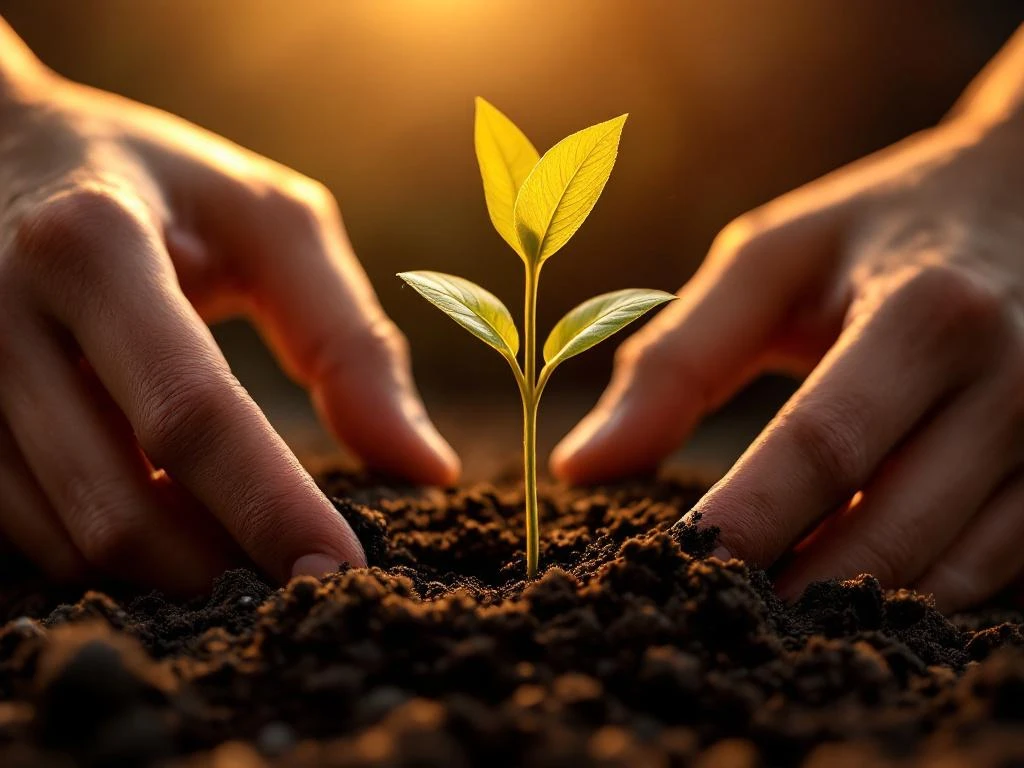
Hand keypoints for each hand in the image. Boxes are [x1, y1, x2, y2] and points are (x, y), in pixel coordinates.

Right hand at [0, 27, 457, 592]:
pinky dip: (108, 544)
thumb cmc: (160, 185)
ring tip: (233, 528)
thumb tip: (427, 468)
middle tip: (298, 570)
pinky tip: (160, 505)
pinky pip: (23, 533)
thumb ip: (348, 340)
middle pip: (117, 505)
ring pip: (65, 540)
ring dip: (167, 563)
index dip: (269, 506)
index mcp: (91, 246)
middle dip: (220, 564)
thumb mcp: (270, 225)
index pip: (190, 413)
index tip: (339, 569)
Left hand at [552, 74, 1023, 610]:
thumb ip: (679, 358)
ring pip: (955, 569)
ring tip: (772, 620)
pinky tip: (853, 590)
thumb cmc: (881, 229)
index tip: (672, 568)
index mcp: (926, 313)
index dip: (744, 517)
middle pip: (893, 526)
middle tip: (715, 618)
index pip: (822, 444)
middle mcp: (1017, 381)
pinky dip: (922, 592)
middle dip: (797, 587)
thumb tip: (582, 466)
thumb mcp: (772, 261)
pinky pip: (1001, 567)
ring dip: (857, 606)